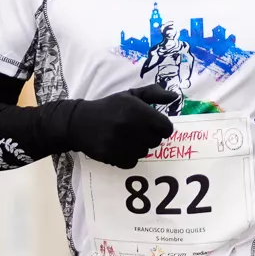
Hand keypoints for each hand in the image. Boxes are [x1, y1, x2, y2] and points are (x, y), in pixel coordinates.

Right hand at [57, 88, 175, 168]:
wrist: (79, 122)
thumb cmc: (109, 107)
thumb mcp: (130, 94)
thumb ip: (154, 94)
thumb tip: (175, 97)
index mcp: (137, 109)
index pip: (166, 127)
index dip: (163, 127)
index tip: (155, 126)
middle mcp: (130, 126)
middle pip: (156, 141)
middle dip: (150, 136)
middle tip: (137, 130)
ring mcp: (121, 142)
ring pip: (145, 152)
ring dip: (139, 146)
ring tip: (127, 138)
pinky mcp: (112, 156)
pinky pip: (132, 162)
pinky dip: (128, 157)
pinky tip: (119, 146)